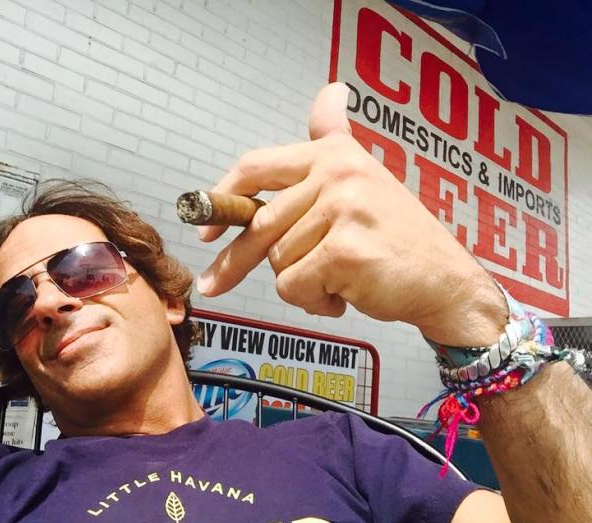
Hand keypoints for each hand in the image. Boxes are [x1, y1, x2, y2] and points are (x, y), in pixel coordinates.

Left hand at [196, 83, 505, 344]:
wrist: (447, 281)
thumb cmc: (398, 239)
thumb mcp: (365, 179)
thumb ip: (334, 139)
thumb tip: (330, 91)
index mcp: (334, 155)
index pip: (255, 167)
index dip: (221, 198)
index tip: (205, 230)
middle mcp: (337, 173)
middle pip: (259, 224)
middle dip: (235, 262)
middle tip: (214, 285)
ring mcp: (342, 209)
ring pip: (278, 261)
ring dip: (299, 283)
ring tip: (337, 279)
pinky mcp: (345, 250)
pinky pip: (294, 286)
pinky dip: (313, 301)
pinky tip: (345, 294)